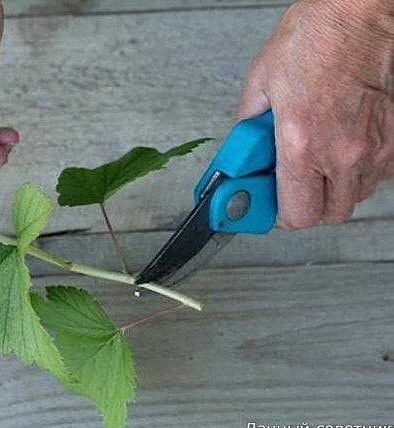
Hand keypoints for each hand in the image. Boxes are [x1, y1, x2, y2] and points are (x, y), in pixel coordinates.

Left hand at [236, 0, 392, 228]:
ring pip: (353, 197)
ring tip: (315, 158)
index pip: (296, 214)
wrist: (360, 11)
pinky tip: (339, 145)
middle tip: (289, 183)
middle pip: (327, 215)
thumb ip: (249, 126)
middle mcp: (343, 152)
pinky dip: (355, 170)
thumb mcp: (261, 81)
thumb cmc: (318, 36)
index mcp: (303, 142)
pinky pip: (375, 175)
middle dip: (305, 204)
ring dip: (330, 188)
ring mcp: (374, 148)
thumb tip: (243, 150)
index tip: (267, 204)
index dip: (278, 214)